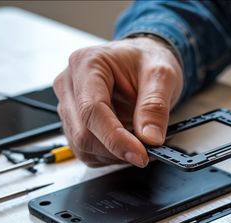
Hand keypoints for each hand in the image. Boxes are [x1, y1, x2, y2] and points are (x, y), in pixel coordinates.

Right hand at [53, 37, 182, 166]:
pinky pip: (86, 151)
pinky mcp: (73, 122)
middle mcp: (69, 84)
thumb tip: (150, 138)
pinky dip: (109, 155)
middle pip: (83, 132)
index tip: (140, 155)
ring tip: (138, 141)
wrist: (141, 60)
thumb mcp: (161, 75)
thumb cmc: (146, 61)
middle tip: (147, 151)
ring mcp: (69, 105)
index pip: (92, 110)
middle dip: (117, 149)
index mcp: (88, 64)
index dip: (115, 138)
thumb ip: (155, 106)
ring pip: (82, 146)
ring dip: (114, 154)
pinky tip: (126, 143)